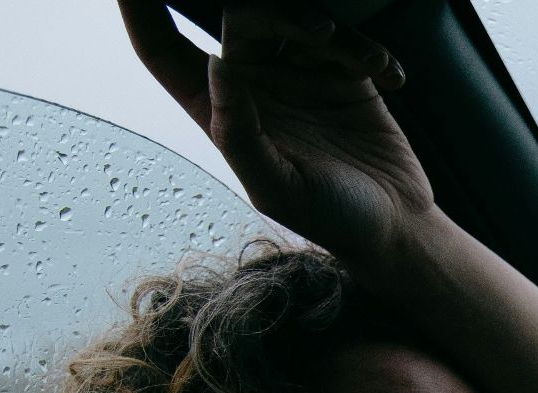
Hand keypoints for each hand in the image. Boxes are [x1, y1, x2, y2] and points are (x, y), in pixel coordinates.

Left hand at [119, 0, 433, 259]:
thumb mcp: (276, 186)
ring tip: (365, 62)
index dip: (141, 9)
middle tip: (319, 33)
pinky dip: (370, 49)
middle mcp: (251, 83)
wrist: (396, 226)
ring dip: (332, 32)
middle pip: (241, 16)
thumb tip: (216, 64)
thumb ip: (239, 130)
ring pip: (296, 19)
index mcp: (217, 109)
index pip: (161, 46)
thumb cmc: (329, 218)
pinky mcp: (344, 72)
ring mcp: (297, 73)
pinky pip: (348, 39)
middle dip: (275, 14)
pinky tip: (391, 77)